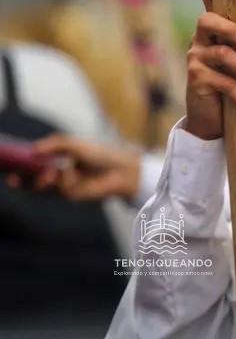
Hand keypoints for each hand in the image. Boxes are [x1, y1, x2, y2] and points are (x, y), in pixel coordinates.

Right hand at [5, 135, 140, 201]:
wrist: (120, 170)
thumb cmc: (100, 154)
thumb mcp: (75, 143)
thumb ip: (54, 144)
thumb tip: (34, 148)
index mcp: (57, 158)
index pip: (33, 161)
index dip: (19, 163)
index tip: (8, 163)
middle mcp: (56, 172)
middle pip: (30, 178)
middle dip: (20, 179)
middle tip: (14, 178)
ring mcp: (62, 185)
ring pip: (41, 186)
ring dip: (43, 181)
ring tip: (52, 174)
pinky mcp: (69, 195)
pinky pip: (58, 190)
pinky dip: (64, 182)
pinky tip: (73, 176)